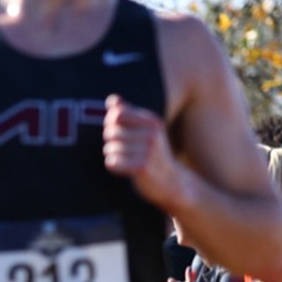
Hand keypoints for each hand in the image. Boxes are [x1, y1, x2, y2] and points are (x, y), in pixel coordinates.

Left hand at [103, 94, 182, 208]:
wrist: (171, 181)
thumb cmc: (152, 153)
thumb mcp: (145, 130)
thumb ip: (127, 113)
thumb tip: (111, 100)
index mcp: (152, 121)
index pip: (117, 114)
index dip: (111, 123)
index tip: (118, 130)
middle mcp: (152, 134)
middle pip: (111, 132)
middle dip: (111, 142)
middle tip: (124, 149)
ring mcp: (148, 151)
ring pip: (109, 148)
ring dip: (113, 155)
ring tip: (127, 159)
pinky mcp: (142, 167)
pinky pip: (112, 162)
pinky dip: (114, 166)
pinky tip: (126, 168)